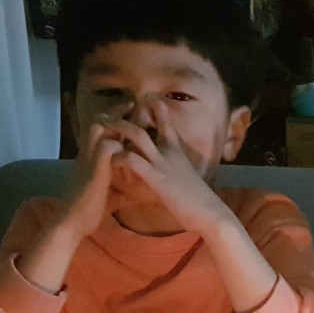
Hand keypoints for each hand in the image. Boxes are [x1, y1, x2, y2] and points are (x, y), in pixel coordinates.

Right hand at [57, 116, 125, 240]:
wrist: (73, 220)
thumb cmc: (91, 207)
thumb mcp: (110, 190)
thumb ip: (122, 183)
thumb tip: (140, 189)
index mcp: (91, 154)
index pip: (101, 126)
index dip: (116, 117)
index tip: (132, 111)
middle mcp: (88, 151)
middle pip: (99, 119)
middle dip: (118, 112)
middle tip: (136, 108)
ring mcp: (89, 158)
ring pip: (99, 126)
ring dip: (117, 124)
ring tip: (136, 125)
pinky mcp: (94, 169)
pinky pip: (107, 147)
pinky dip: (121, 146)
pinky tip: (134, 152)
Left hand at [106, 98, 235, 235]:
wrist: (210, 213)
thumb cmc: (199, 201)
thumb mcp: (187, 177)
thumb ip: (176, 168)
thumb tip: (170, 169)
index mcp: (177, 151)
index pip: (166, 121)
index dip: (154, 107)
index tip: (143, 99)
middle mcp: (170, 152)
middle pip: (145, 124)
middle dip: (123, 117)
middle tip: (106, 115)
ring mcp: (163, 164)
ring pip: (138, 135)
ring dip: (118, 129)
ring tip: (102, 129)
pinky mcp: (157, 178)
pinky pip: (133, 160)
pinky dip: (119, 157)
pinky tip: (112, 162)